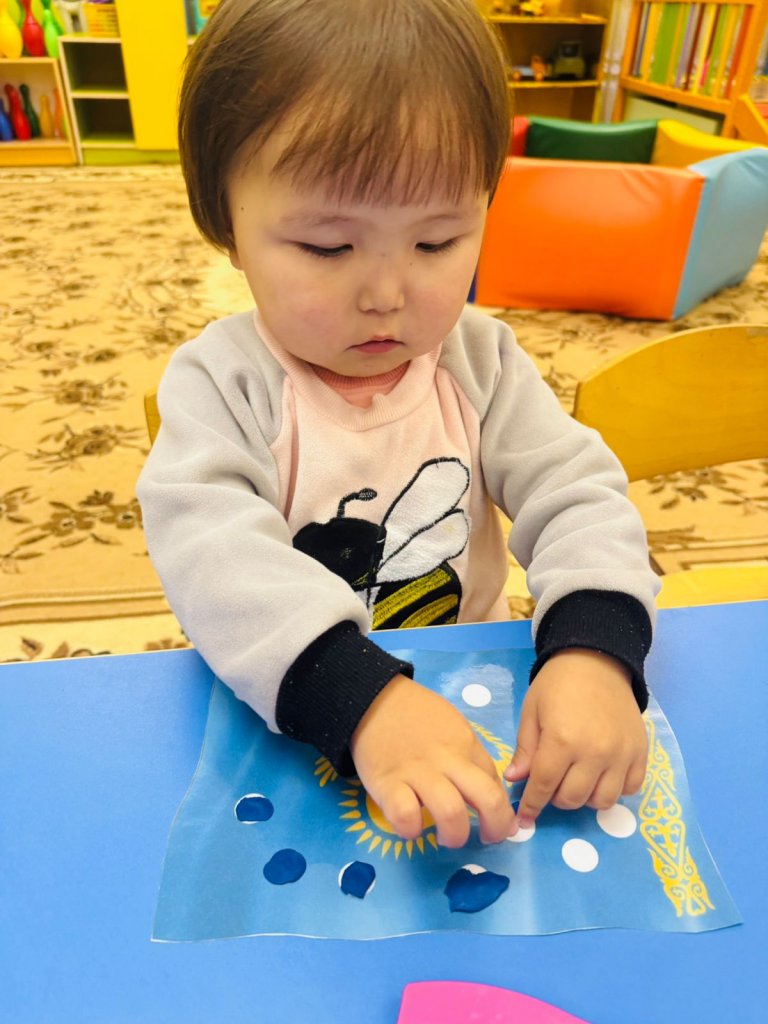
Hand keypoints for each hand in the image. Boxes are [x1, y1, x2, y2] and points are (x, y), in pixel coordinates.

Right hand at [350, 674, 515, 847]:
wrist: (373, 698)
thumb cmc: (416, 715)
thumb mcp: (453, 726)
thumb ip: (470, 756)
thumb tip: (487, 791)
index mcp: (465, 745)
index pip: (496, 784)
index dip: (503, 810)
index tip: (499, 824)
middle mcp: (447, 760)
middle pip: (487, 799)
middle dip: (495, 827)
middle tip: (486, 839)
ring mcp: (416, 772)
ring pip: (450, 812)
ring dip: (455, 835)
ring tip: (446, 837)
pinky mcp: (386, 783)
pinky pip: (405, 815)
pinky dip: (411, 829)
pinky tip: (410, 827)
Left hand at [504, 649, 647, 825]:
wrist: (596, 660)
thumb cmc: (557, 684)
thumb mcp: (532, 712)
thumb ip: (525, 749)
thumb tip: (514, 780)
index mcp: (562, 741)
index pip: (544, 787)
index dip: (531, 806)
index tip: (524, 819)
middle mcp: (594, 753)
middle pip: (573, 799)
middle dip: (556, 798)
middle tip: (552, 783)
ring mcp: (621, 754)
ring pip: (603, 801)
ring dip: (586, 797)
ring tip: (577, 779)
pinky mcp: (640, 752)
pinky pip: (630, 789)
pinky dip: (615, 789)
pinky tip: (602, 774)